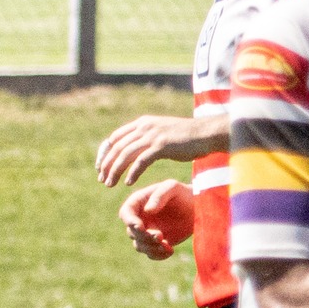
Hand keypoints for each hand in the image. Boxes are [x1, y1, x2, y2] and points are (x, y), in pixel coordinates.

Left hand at [96, 114, 222, 186]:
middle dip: (107, 164)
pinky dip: (133, 173)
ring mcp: (153, 136)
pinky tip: (128, 183)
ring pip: (125, 154)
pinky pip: (141, 161)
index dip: (105, 153)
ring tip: (110, 184)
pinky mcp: (162, 146)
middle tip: (102, 179)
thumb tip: (138, 147)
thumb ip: (149, 137)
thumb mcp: (163, 132)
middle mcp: (144, 127)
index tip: (101, 167)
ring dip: (115, 170)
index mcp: (142, 123)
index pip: (115, 138)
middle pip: (117, 147)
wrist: (207, 134)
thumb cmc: (188, 137)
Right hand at [121, 179, 193, 258]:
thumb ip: (159, 196)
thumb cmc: (183, 193)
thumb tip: (147, 211)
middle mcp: (140, 218)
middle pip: (132, 232)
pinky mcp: (158, 243)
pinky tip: (170, 251)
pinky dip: (159, 255)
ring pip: (140, 246)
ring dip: (151, 248)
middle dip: (144, 237)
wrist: (197, 207)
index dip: (130, 221)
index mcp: (138, 203)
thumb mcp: (172, 188)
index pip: (125, 213)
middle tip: (160, 236)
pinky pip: (152, 254)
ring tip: (167, 246)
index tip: (141, 227)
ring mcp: (148, 232)